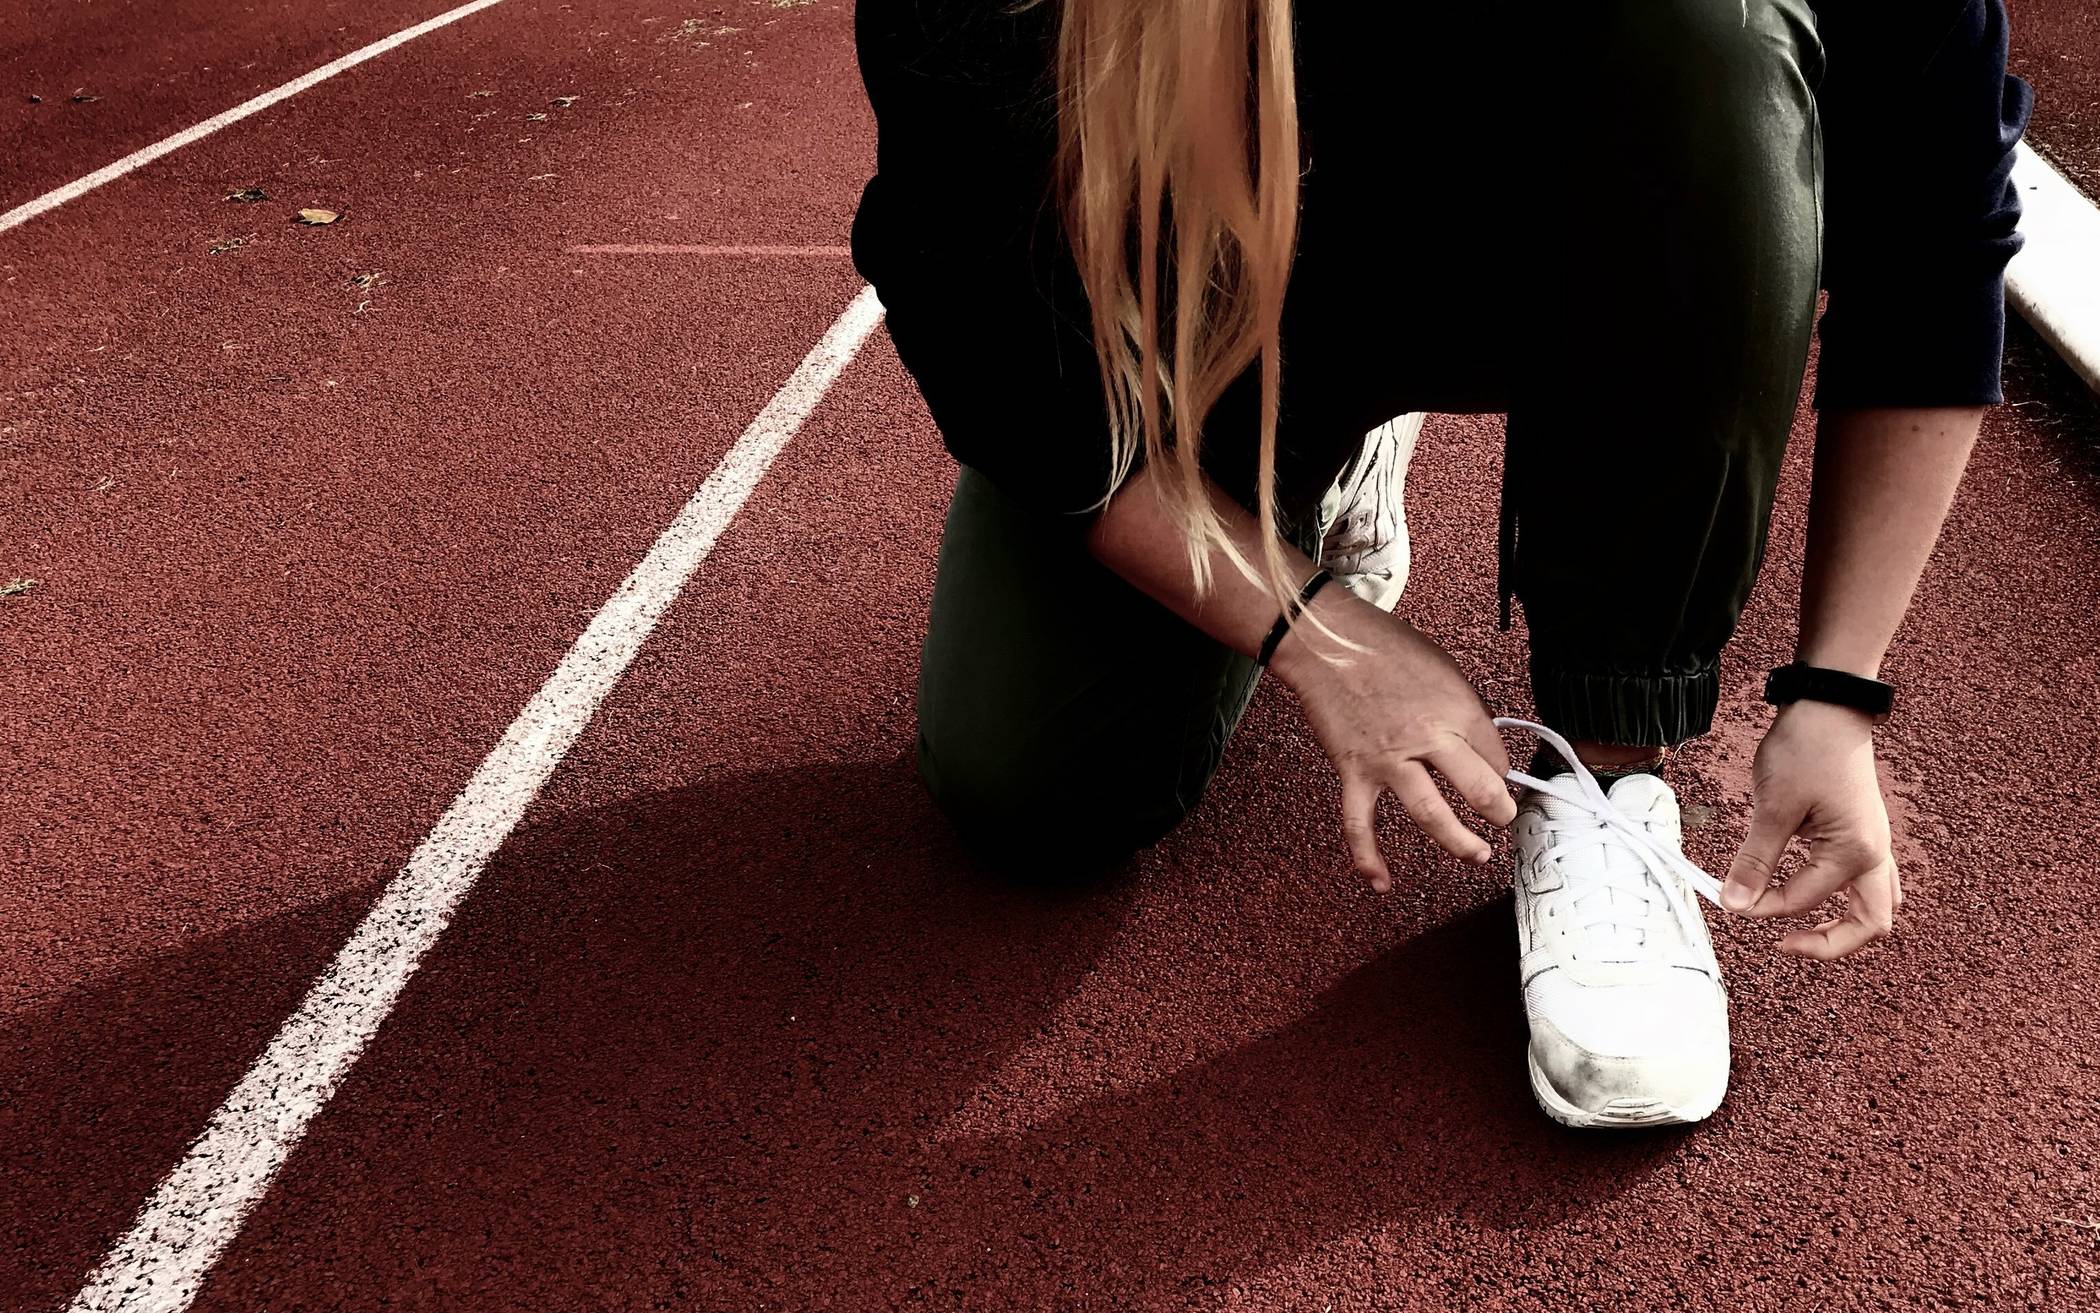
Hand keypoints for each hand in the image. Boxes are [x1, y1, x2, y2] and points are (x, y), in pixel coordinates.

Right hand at [1272, 592, 1515, 886]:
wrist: (1325, 642)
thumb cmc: (1382, 645)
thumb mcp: (1442, 666)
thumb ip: (1463, 706)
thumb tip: (1478, 739)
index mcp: (1454, 708)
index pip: (1495, 754)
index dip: (1502, 768)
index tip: (1497, 774)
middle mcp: (1427, 738)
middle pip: (1479, 789)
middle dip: (1499, 810)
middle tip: (1504, 819)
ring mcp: (1389, 761)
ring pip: (1431, 815)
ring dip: (1459, 842)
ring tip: (1477, 855)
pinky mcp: (1354, 772)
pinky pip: (1360, 824)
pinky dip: (1369, 858)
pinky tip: (1382, 882)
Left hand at [1721, 700, 1899, 957]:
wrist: (1829, 707)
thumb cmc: (1805, 750)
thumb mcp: (1773, 807)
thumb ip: (1755, 861)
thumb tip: (1734, 904)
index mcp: (1855, 853)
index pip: (1802, 900)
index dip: (1761, 907)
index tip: (1727, 899)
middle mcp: (1875, 854)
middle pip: (1871, 924)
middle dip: (1830, 944)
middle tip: (1784, 945)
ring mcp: (1875, 844)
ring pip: (1875, 904)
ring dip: (1844, 924)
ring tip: (1800, 929)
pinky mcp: (1864, 833)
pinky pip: (1866, 881)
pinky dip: (1843, 897)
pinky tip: (1810, 892)